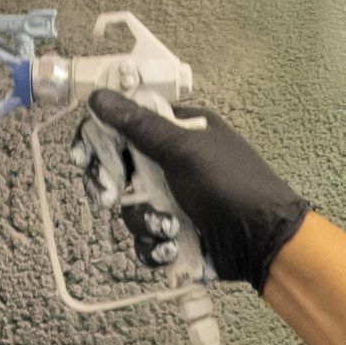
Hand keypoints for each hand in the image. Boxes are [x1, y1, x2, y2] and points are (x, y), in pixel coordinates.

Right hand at [86, 92, 309, 289]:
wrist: (262, 241)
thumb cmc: (230, 185)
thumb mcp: (184, 149)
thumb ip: (139, 125)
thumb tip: (99, 96)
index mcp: (174, 133)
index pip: (122, 128)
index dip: (98, 142)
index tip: (82, 158)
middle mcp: (169, 164)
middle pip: (117, 173)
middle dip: (114, 189)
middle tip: (112, 197)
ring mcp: (171, 201)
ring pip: (129, 211)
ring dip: (145, 222)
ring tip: (170, 227)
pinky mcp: (174, 234)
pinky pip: (145, 240)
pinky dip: (155, 247)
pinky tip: (173, 248)